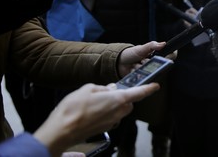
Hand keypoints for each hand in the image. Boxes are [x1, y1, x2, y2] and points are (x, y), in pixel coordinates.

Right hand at [34, 83, 158, 156]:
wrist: (62, 131)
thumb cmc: (73, 109)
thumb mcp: (87, 89)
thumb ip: (102, 88)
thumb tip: (108, 89)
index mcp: (117, 100)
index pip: (138, 93)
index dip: (149, 89)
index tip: (156, 85)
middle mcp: (117, 112)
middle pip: (128, 103)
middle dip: (124, 97)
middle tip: (111, 91)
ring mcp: (111, 122)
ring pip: (120, 111)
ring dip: (115, 105)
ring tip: (98, 101)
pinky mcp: (104, 129)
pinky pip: (111, 118)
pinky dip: (106, 113)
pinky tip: (93, 110)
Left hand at [117, 41, 166, 77]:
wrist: (119, 62)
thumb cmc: (131, 54)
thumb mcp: (141, 48)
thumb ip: (152, 46)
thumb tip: (163, 44)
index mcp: (156, 56)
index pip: (169, 56)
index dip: (168, 57)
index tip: (160, 57)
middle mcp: (154, 64)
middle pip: (158, 66)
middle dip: (147, 63)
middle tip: (141, 60)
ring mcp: (149, 72)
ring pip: (149, 72)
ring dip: (140, 68)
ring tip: (135, 64)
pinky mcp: (143, 78)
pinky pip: (143, 77)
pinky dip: (136, 73)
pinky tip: (133, 70)